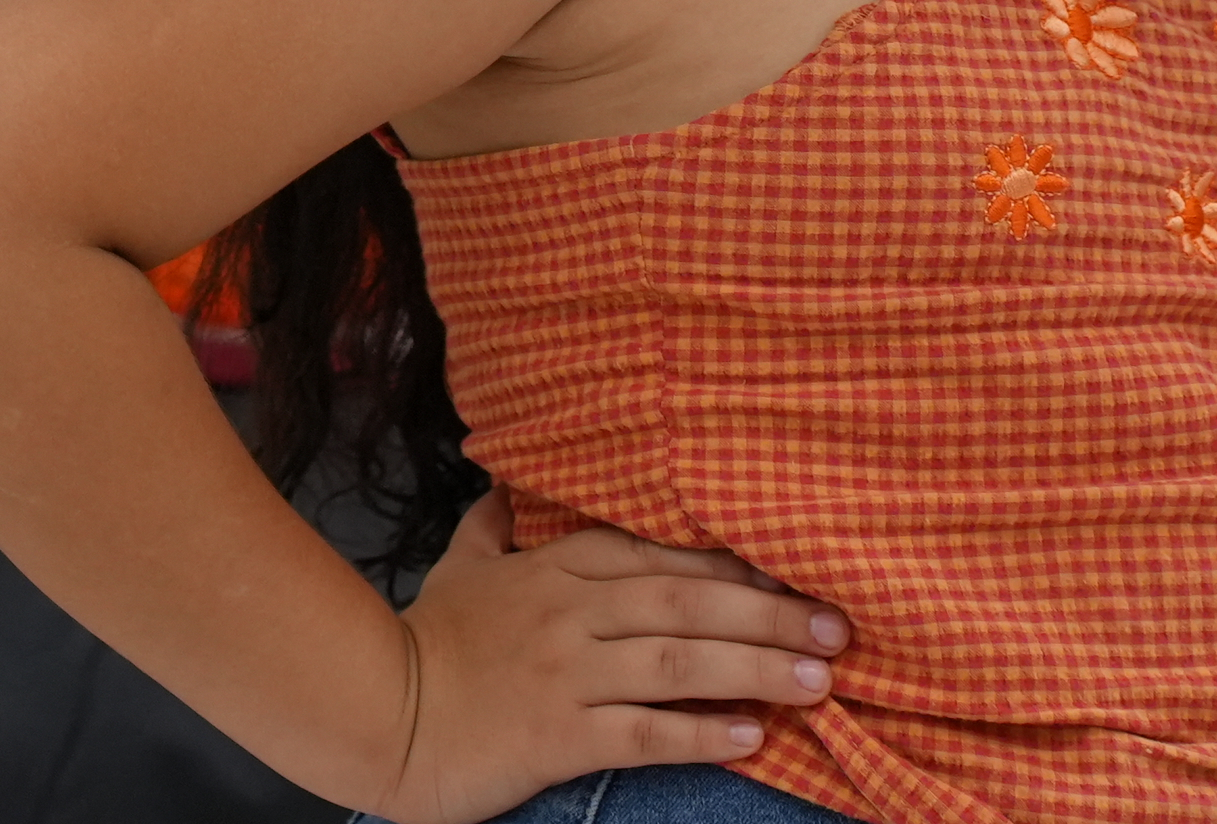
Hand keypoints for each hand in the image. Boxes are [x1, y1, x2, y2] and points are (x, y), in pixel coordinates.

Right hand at [359, 490, 847, 823]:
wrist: (379, 713)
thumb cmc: (430, 641)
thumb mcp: (461, 566)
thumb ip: (495, 523)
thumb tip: (507, 480)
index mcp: (557, 568)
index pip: (659, 553)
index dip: (732, 562)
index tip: (796, 568)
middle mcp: (570, 614)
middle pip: (686, 603)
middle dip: (768, 613)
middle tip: (837, 625)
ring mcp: (565, 674)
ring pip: (677, 662)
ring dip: (754, 669)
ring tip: (819, 679)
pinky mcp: (557, 735)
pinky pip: (642, 732)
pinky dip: (701, 732)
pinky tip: (752, 736)